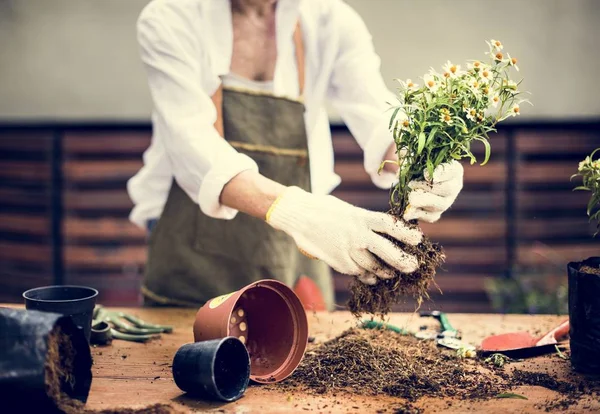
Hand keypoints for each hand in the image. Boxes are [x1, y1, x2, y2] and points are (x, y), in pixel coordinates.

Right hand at [266, 186, 421, 284]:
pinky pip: (358, 273)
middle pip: (387, 251)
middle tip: (413, 266)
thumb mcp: (349, 209)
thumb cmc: (325, 208)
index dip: (406, 234)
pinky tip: (372, 277)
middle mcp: (357, 234)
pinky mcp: (339, 262)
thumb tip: (385, 231)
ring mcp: (348, 250)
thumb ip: (366, 221)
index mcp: (361, 217)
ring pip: (374, 267)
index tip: (417, 240)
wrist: (298, 215)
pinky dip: (367, 276)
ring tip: (391, 273)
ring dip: (385, 272)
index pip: (391, 226)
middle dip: (403, 261)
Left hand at [403, 160, 463, 222]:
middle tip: (411, 184)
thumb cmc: (418, 165)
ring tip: (409, 197)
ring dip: (422, 201)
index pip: (451, 171)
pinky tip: (407, 212)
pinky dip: (417, 214)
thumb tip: (405, 156)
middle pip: (448, 189)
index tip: (425, 174)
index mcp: (453, 170)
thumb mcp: (417, 158)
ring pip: (440, 205)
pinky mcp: (436, 214)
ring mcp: (446, 202)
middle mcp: (454, 187)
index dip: (440, 173)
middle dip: (428, 187)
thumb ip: (414, 156)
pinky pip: (430, 217)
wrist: (412, 182)